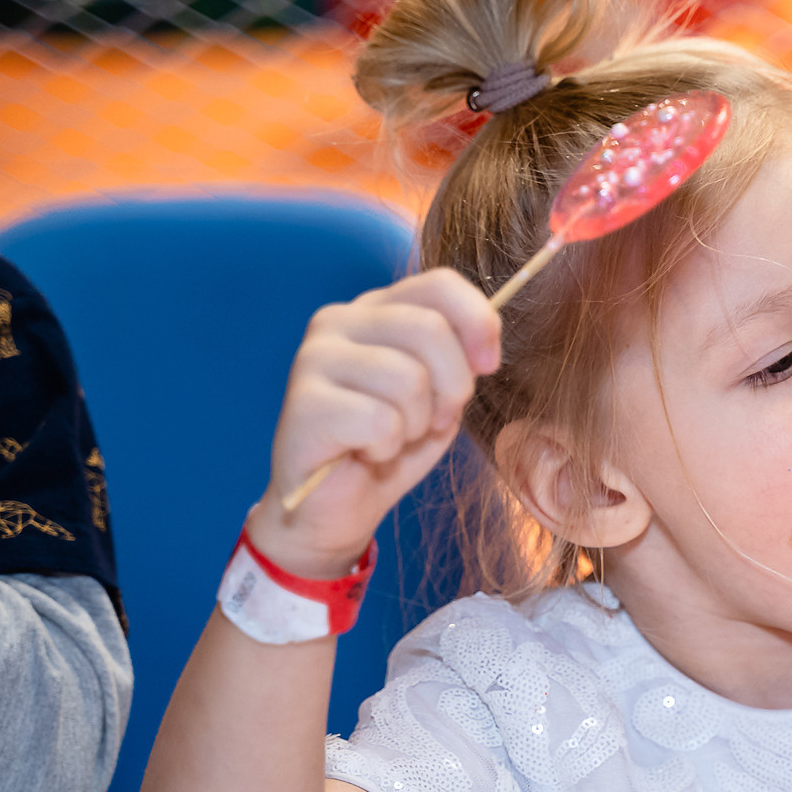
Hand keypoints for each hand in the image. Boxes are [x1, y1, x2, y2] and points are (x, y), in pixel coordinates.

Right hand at [248, 268, 500, 578]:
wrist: (337, 506)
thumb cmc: (390, 445)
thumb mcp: (439, 394)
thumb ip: (459, 356)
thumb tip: (484, 340)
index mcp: (376, 310)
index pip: (439, 284)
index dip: (478, 321)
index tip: (489, 364)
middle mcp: (339, 321)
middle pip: (430, 329)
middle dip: (453, 386)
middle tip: (434, 420)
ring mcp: (314, 358)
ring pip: (408, 379)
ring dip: (416, 424)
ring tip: (392, 438)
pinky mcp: (303, 403)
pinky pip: (381, 422)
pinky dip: (387, 448)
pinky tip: (365, 452)